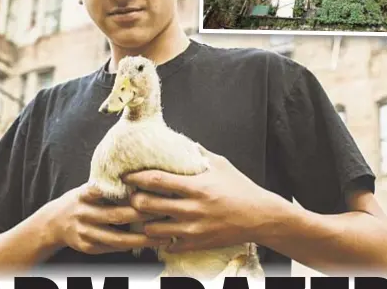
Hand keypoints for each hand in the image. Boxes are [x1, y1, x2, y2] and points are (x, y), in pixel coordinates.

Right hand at [47, 183, 169, 254]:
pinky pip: (113, 248)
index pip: (105, 190)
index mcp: (85, 194)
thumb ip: (108, 185)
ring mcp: (85, 232)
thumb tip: (140, 174)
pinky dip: (132, 247)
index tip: (147, 189)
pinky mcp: (87, 247)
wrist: (54, 222)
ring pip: (117, 238)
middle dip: (141, 214)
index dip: (124, 191)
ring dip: (142, 239)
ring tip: (163, 236)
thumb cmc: (83, 200)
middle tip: (164, 212)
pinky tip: (149, 244)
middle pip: (116, 215)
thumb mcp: (89, 187)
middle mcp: (84, 213)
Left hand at [122, 147, 285, 252]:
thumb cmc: (240, 188)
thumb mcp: (221, 164)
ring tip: (144, 214)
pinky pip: (167, 245)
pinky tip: (161, 230)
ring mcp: (193, 229)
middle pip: (149, 205)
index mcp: (196, 186)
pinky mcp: (196, 244)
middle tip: (132, 195)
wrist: (260, 217)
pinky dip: (160, 238)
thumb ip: (199, 153)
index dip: (137, 177)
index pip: (156, 180)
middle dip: (135, 199)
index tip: (126, 175)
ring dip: (144, 221)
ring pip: (153, 228)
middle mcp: (192, 208)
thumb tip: (182, 142)